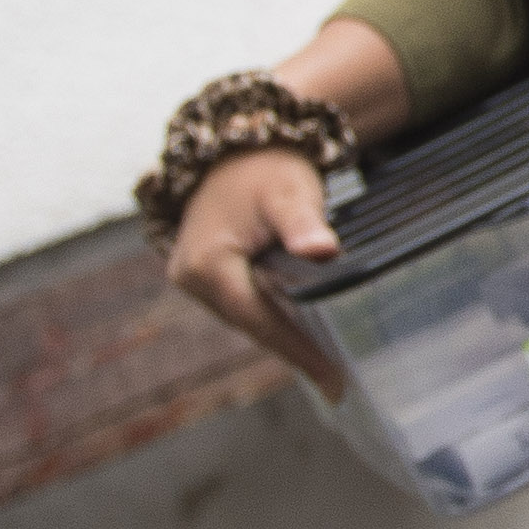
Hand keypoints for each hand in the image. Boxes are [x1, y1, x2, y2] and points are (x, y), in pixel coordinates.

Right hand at [166, 144, 347, 396]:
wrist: (240, 146)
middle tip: (338, 382)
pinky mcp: (204, 274)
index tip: (333, 379)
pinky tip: (305, 334)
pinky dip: (273, 319)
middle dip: (294, 351)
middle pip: (252, 324)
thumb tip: (323, 252)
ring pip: (247, 318)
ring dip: (283, 338)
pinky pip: (243, 305)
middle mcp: (190, 277)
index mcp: (207, 264)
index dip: (298, 351)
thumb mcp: (290, 193)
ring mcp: (193, 277)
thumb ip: (303, 225)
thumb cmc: (267, 167)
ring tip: (327, 366)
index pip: (259, 320)